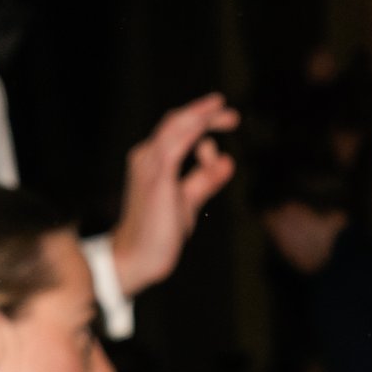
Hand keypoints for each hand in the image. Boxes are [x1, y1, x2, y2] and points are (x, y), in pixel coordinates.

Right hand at [107, 95, 237, 296]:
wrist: (138, 258)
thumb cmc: (159, 233)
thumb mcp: (187, 201)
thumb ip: (205, 181)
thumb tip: (228, 161)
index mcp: (152, 160)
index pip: (177, 129)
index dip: (202, 121)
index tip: (228, 120)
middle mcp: (147, 157)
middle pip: (177, 121)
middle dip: (205, 113)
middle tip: (233, 115)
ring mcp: (150, 165)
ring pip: (176, 126)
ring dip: (202, 117)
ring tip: (229, 116)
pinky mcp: (158, 177)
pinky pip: (176, 144)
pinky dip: (193, 131)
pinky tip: (209, 130)